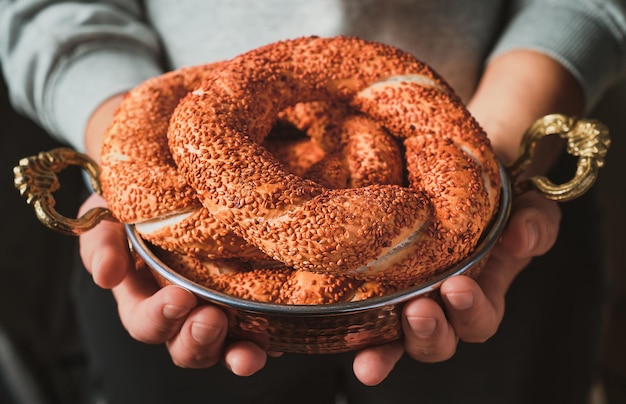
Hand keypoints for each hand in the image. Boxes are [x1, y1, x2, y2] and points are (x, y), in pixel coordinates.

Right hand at [78, 193, 268, 375]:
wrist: (172, 187)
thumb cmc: (136, 209)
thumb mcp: (109, 218)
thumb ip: (101, 245)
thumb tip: (106, 276)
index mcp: (142, 299)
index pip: (146, 322)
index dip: (159, 317)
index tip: (178, 298)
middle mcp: (180, 314)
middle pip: (185, 345)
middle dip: (198, 339)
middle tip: (212, 319)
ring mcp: (215, 312)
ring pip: (223, 347)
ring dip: (236, 353)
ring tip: (250, 352)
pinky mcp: (246, 305)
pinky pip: (257, 332)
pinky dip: (266, 341)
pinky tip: (277, 341)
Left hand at [352, 190, 560, 385]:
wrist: (451, 180)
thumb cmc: (490, 201)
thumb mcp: (524, 206)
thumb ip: (536, 222)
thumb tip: (520, 238)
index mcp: (479, 293)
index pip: (479, 319)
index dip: (470, 312)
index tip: (458, 288)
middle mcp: (439, 305)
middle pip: (438, 341)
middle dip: (430, 332)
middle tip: (419, 310)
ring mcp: (402, 300)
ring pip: (396, 341)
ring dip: (386, 350)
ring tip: (372, 353)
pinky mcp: (371, 290)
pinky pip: (361, 320)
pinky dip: (352, 336)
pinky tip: (338, 339)